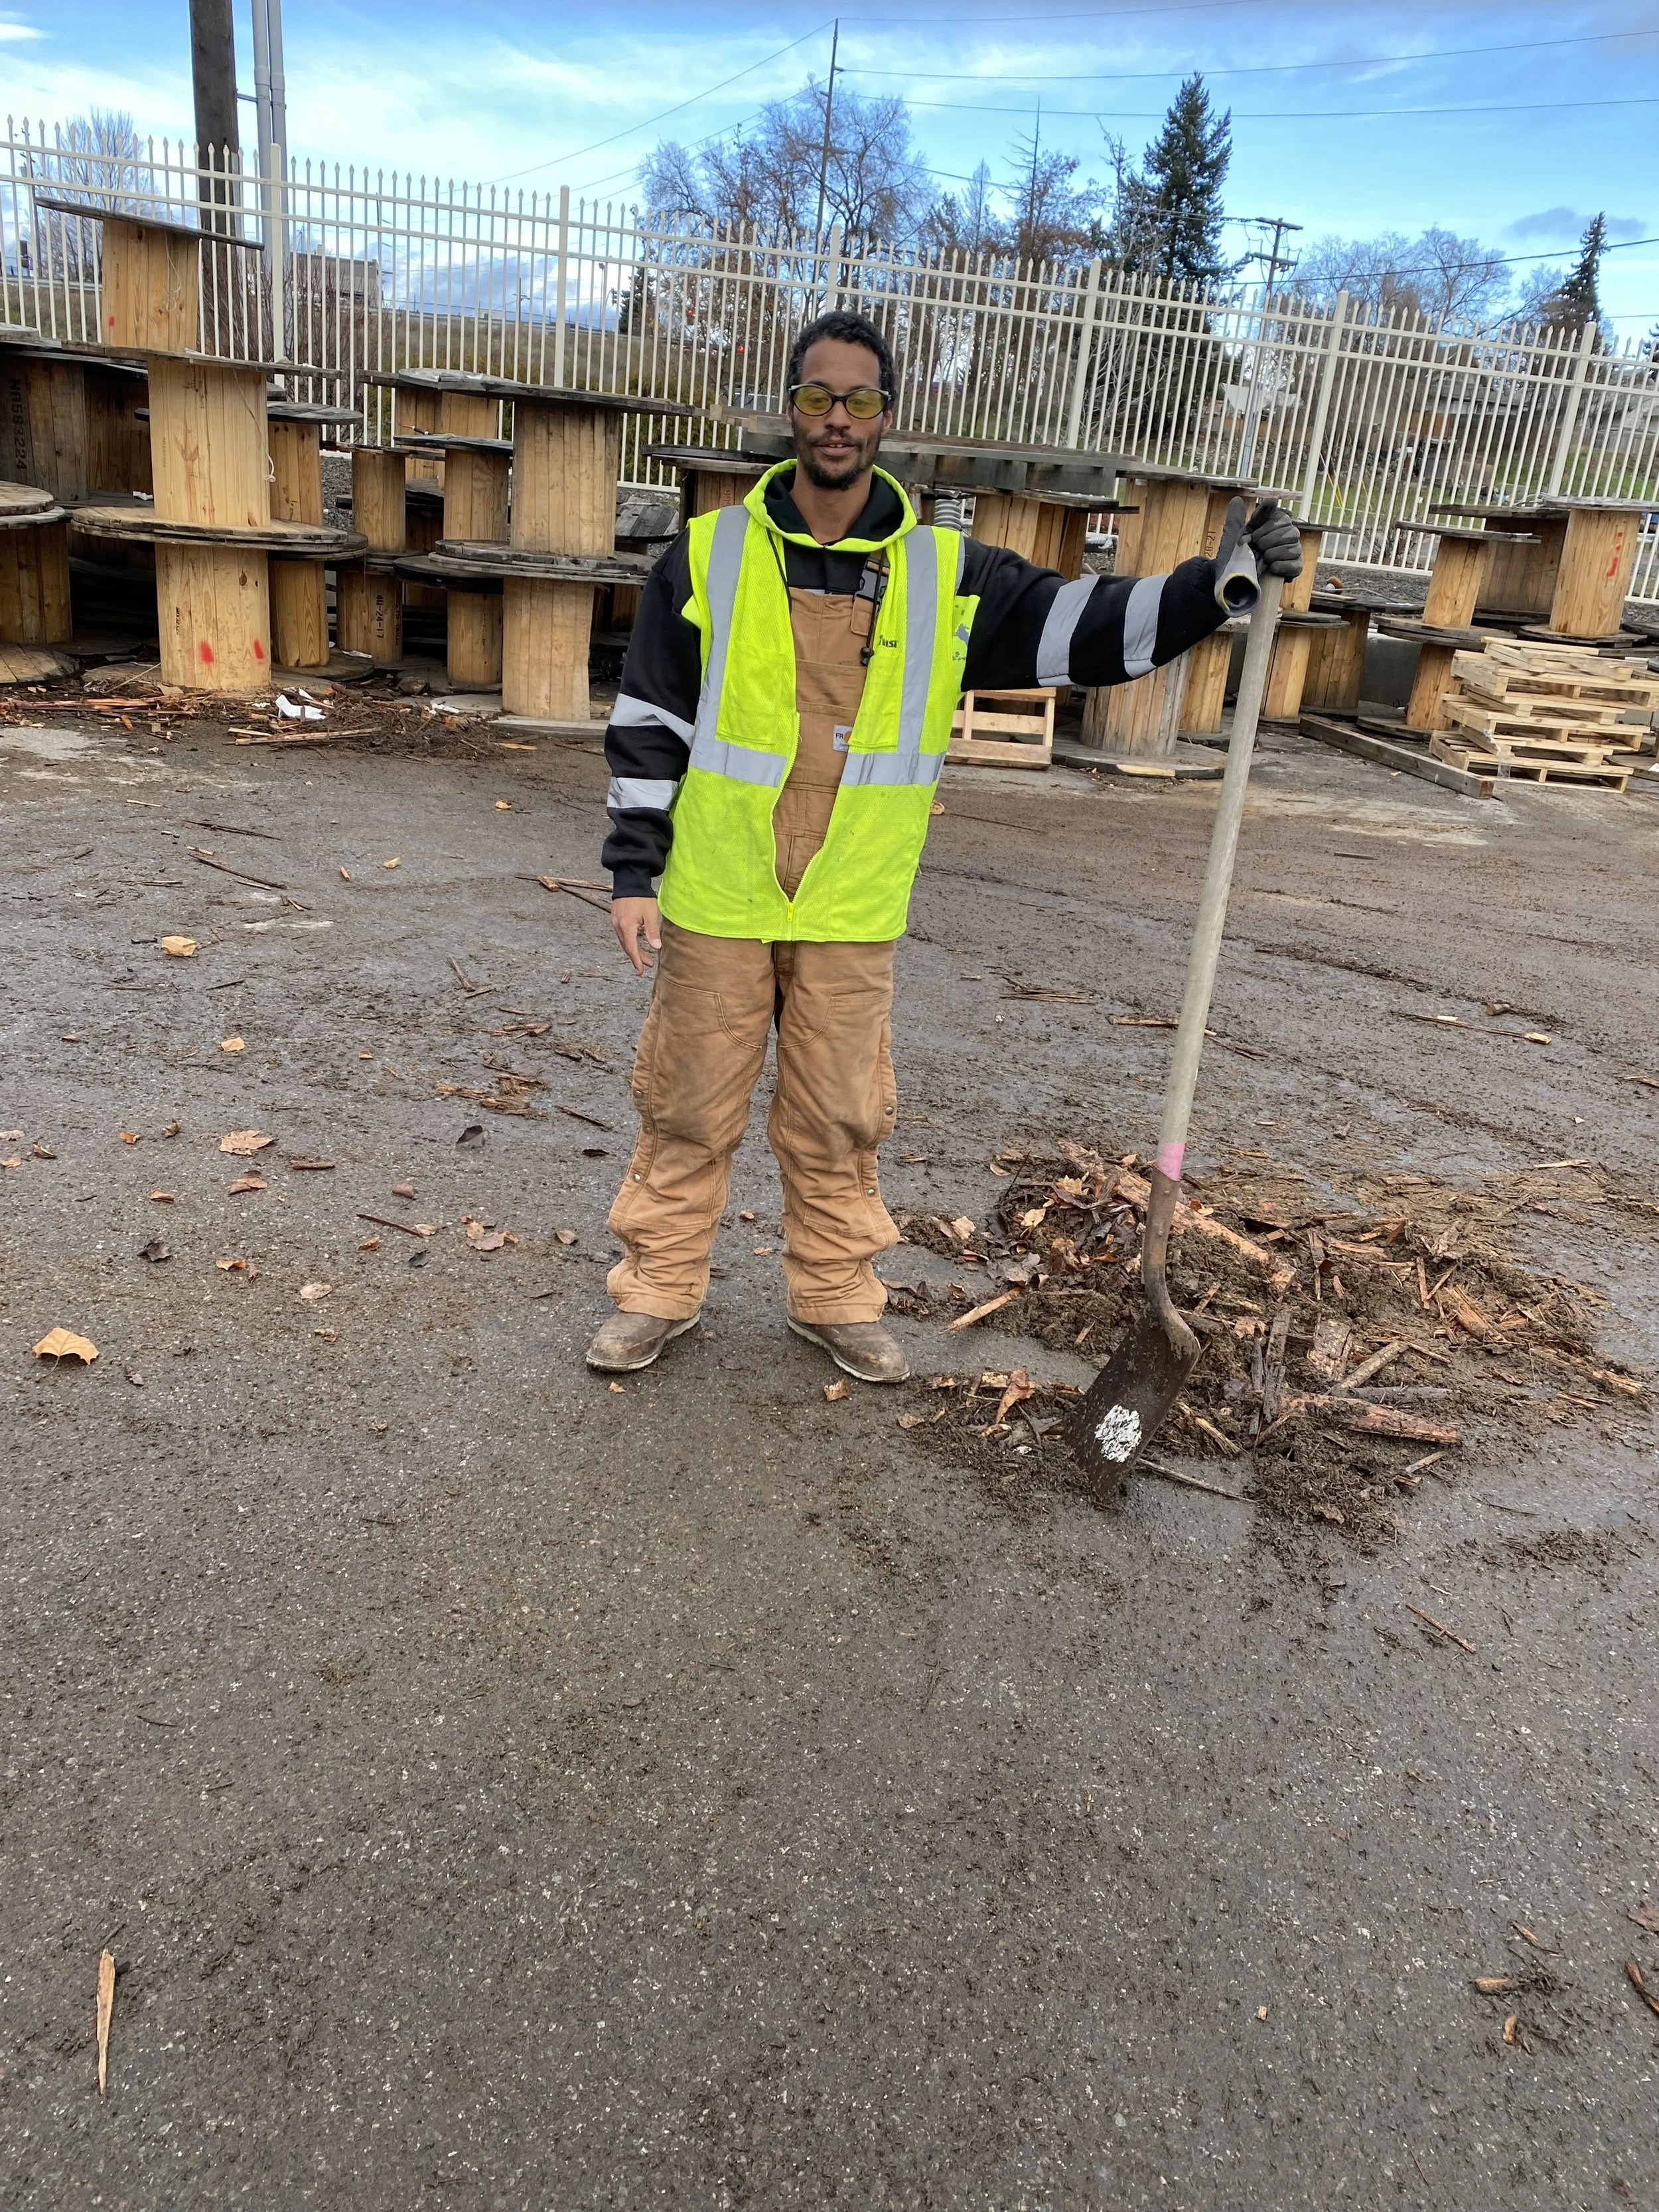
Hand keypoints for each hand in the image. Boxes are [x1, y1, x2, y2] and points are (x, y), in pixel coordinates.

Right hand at [612, 895, 660, 974]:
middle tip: (648, 964)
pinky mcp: (616, 918)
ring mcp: (615, 922)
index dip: (637, 961)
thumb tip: (655, 947)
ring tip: (645, 956)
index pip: (631, 949)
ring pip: (624, 941)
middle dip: (637, 957)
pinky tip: (636, 942)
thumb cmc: (640, 896)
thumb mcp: (650, 913)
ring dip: (634, 949)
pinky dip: (629, 941)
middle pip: (627, 947)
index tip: (641, 971)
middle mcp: (618, 926)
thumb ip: (652, 931)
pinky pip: (622, 934)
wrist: (629, 880)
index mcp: (627, 926)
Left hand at [1213, 496, 1302, 611]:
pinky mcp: (1295, 568)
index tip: (1253, 536)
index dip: (1264, 527)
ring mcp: (1293, 552)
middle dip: (1267, 541)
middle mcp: (1288, 535)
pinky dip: (1280, 566)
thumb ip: (1236, 518)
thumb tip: (1236, 499)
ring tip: (1262, 560)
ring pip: (1293, 546)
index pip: (1281, 516)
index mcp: (1275, 524)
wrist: (1234, 582)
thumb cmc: (1235, 558)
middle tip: (1257, 549)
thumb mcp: (1233, 537)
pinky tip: (1271, 569)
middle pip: (1290, 530)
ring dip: (1272, 554)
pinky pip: (1295, 564)